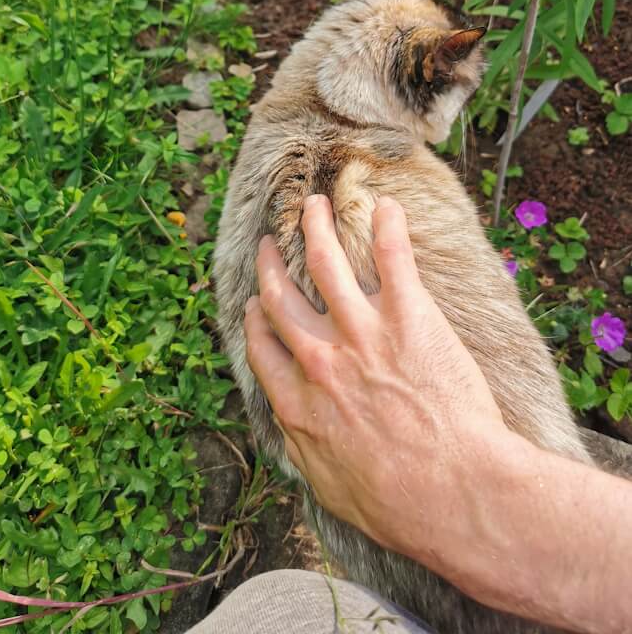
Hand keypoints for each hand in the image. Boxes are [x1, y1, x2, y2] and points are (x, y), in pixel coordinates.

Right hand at [244, 194, 506, 577]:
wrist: (454, 493)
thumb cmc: (399, 504)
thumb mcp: (330, 489)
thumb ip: (304, 449)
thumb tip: (293, 429)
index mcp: (299, 401)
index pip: (264, 345)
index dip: (256, 318)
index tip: (255, 304)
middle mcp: (320, 359)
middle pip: (282, 297)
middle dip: (270, 265)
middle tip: (268, 243)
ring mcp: (363, 332)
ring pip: (325, 262)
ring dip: (315, 227)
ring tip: (313, 206)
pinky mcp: (409, 315)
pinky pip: (393, 257)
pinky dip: (388, 226)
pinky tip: (387, 205)